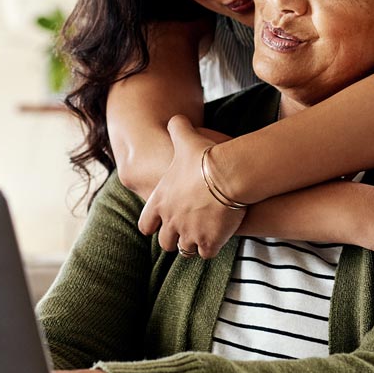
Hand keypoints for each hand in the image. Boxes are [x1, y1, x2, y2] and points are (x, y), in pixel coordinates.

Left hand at [137, 116, 243, 258]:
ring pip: (185, 251)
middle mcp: (170, 222)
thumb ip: (178, 128)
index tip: (157, 227)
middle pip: (165, 242)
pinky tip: (217, 241)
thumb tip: (176, 118)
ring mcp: (189, 234)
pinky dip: (211, 248)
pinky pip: (206, 254)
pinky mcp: (209, 242)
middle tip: (184, 233)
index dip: (151, 225)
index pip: (145, 224)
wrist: (228, 174)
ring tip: (201, 238)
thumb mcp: (186, 138)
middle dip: (173, 239)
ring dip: (192, 245)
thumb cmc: (205, 155)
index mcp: (160, 202)